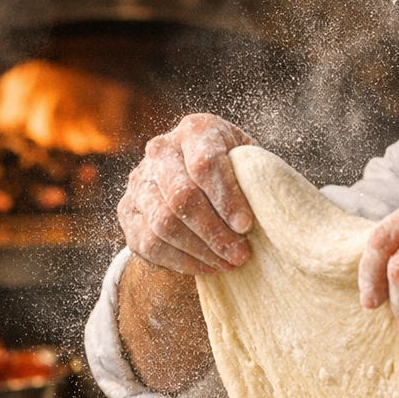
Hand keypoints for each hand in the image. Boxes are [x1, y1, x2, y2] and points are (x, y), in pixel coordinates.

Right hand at [118, 114, 256, 274]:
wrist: (201, 183)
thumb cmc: (238, 174)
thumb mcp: (251, 165)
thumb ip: (256, 178)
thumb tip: (269, 207)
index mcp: (196, 130)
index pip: (205, 164)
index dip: (227, 199)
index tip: (246, 226)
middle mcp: (161, 149)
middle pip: (182, 196)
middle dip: (214, 231)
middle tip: (241, 254)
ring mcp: (140, 180)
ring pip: (164, 223)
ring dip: (200, 250)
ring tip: (228, 263)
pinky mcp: (128, 211)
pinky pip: (149, 243)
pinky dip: (181, 261)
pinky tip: (208, 267)